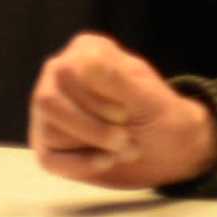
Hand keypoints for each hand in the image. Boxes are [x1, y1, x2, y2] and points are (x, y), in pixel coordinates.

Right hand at [26, 33, 216, 191]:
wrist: (169, 150)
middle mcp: (58, 76)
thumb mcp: (148, 97)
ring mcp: (48, 111)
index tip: (126, 112)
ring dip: (96, 146)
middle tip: (127, 136)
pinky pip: (49, 159)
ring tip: (125, 145)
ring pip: (50, 132)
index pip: (68, 72)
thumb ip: (117, 79)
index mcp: (85, 51)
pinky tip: (107, 160)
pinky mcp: (47, 145)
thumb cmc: (159, 114)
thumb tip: (83, 61)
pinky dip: (83, 165)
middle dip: (95, 128)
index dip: (97, 101)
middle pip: (49, 102)